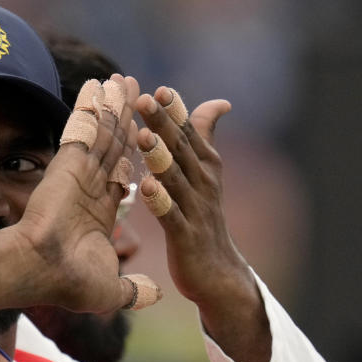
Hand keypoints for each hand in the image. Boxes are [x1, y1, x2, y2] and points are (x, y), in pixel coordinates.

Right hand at [0, 75, 156, 313]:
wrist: (40, 271)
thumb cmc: (69, 283)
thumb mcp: (110, 290)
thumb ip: (134, 289)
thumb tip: (156, 295)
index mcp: (99, 213)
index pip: (123, 177)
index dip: (136, 155)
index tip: (145, 136)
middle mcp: (89, 189)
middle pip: (113, 147)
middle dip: (126, 120)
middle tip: (139, 93)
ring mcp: (77, 174)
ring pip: (101, 134)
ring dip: (113, 106)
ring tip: (124, 80)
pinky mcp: (67, 163)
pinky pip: (83, 129)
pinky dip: (90, 106)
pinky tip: (99, 84)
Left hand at [136, 87, 270, 361]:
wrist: (219, 273)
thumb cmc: (204, 218)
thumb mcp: (205, 175)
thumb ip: (204, 137)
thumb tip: (218, 102)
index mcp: (204, 167)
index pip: (189, 132)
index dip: (175, 111)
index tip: (159, 88)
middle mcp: (203, 183)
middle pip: (181, 148)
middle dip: (163, 123)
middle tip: (144, 98)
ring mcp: (196, 210)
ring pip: (175, 178)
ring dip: (159, 156)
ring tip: (142, 135)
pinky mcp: (186, 236)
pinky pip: (171, 216)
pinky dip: (160, 201)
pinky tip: (146, 187)